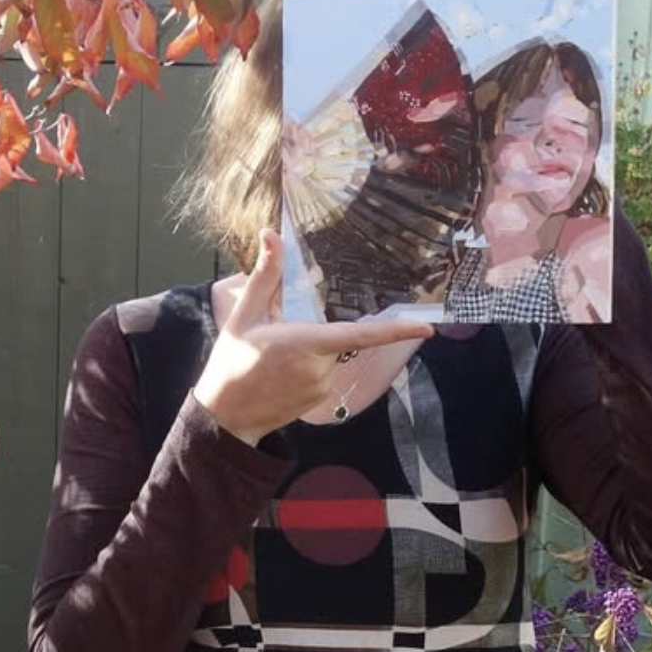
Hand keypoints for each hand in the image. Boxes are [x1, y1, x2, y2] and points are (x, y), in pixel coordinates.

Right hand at [194, 229, 432, 444]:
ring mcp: (322, 387)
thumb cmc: (231, 363)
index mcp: (305, 343)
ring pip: (330, 354)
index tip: (426, 327)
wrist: (224, 417)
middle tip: (275, 340)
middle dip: (315, 331)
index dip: (395, 330)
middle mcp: (320, 368)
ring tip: (273, 360)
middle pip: (336, 337)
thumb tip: (271, 234)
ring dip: (311, 350)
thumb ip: (265, 275)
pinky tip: (280, 374)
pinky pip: (324, 372)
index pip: (360, 335)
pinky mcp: (320, 398)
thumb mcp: (244, 315)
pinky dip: (308, 366)